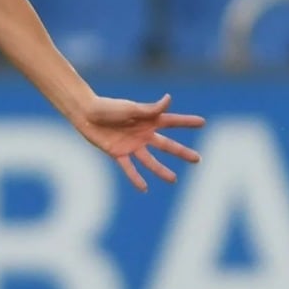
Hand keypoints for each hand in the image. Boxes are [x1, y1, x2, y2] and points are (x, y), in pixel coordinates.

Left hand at [71, 93, 203, 191]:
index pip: (172, 121)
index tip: (203, 122)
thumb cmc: (108, 107)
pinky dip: (136, 178)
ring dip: (161, 170)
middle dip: (182, 152)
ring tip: (173, 179)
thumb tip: (169, 99)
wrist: (86, 114)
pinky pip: (129, 168)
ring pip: (150, 160)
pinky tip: (144, 188)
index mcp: (148, 119)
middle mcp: (143, 134)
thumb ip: (150, 109)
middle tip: (198, 159)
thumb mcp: (130, 108)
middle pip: (166, 145)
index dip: (187, 122)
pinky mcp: (118, 153)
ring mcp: (132, 144)